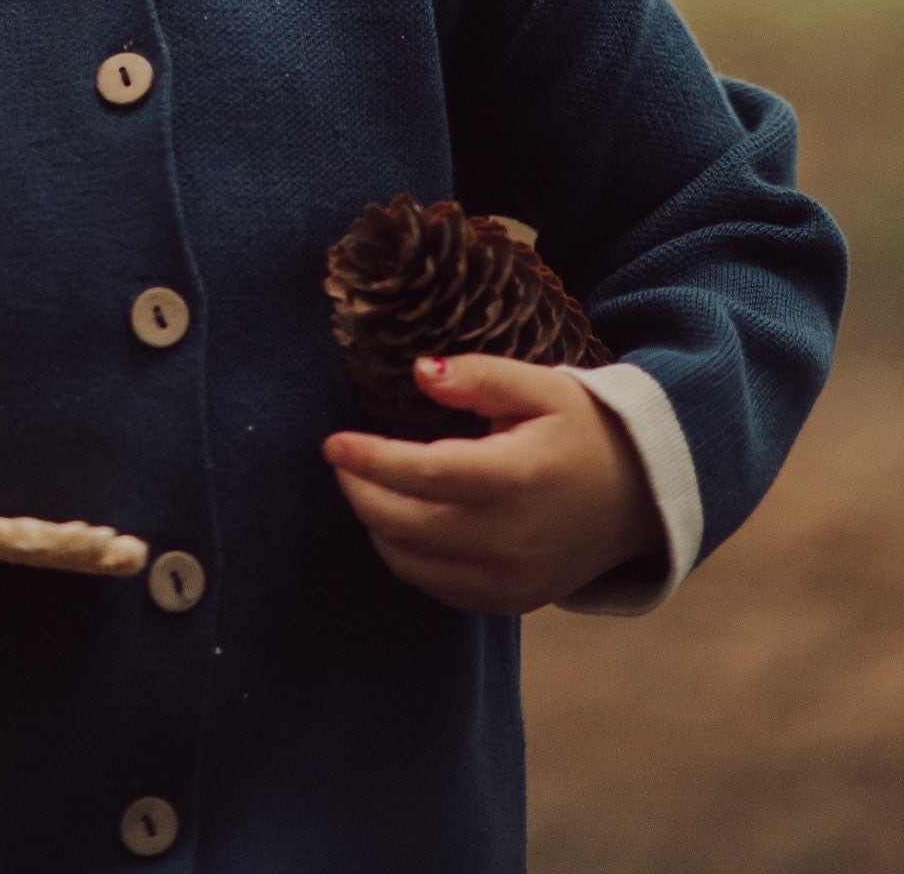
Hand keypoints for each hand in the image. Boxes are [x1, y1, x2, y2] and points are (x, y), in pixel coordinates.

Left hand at [322, 354, 665, 614]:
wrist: (641, 496)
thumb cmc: (585, 430)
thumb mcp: (542, 386)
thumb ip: (478, 376)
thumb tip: (420, 372)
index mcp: (516, 478)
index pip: (423, 474)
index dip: (369, 460)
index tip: (333, 443)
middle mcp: (510, 539)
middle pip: (404, 526)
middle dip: (360, 492)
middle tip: (344, 461)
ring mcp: (511, 579)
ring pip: (412, 565)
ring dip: (378, 527)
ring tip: (368, 487)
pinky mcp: (512, 602)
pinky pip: (439, 589)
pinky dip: (408, 559)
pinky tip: (403, 523)